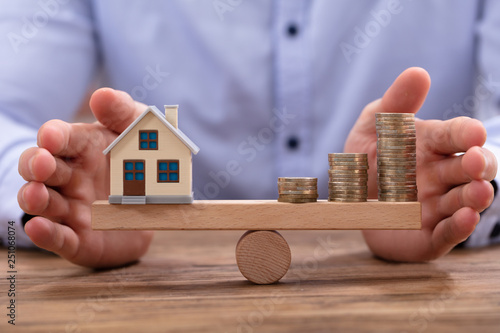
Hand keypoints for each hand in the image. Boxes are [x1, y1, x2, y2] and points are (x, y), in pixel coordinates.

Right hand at [18, 88, 153, 267]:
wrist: (161, 206)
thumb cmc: (142, 162)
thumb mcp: (139, 132)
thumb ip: (122, 113)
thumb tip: (102, 95)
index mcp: (82, 148)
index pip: (60, 138)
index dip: (53, 136)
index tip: (52, 136)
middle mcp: (70, 178)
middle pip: (40, 169)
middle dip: (36, 165)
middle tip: (42, 164)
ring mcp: (71, 208)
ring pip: (43, 203)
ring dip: (35, 198)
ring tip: (36, 195)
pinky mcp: (78, 239)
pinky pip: (59, 238)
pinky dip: (46, 234)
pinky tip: (37, 227)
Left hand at [345, 67, 496, 261]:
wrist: (350, 202)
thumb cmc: (366, 159)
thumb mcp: (372, 127)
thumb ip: (394, 104)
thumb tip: (418, 73)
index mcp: (431, 145)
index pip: (454, 136)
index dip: (465, 133)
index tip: (473, 132)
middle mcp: (441, 175)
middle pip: (469, 168)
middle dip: (478, 164)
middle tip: (476, 161)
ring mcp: (438, 206)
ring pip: (464, 201)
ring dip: (474, 197)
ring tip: (478, 193)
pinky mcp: (430, 235)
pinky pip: (447, 233)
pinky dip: (458, 227)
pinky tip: (466, 219)